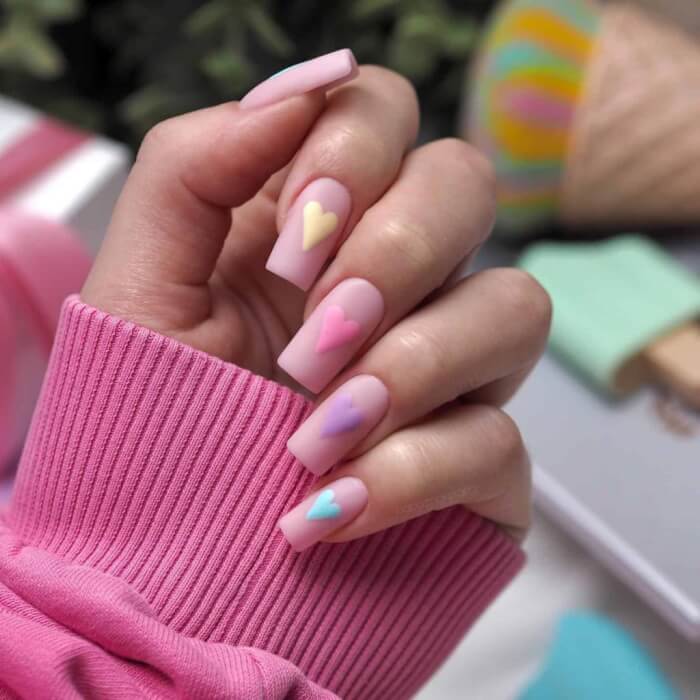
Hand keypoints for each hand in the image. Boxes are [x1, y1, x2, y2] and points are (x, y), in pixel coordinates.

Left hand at [82, 60, 550, 545]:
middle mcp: (399, 280)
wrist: (173, 549)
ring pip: (516, 309)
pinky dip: (409, 474)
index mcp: (319, 222)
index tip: (291, 243)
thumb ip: (194, 167)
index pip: (383, 114)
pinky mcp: (477, 459)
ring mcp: (451, 367)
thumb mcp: (140, 285)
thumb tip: (302, 89)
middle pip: (467, 187)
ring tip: (313, 432)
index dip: (353, 157)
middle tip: (312, 338)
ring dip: (413, 367)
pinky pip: (498, 442)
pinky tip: (330, 508)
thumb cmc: (156, 414)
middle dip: (394, 254)